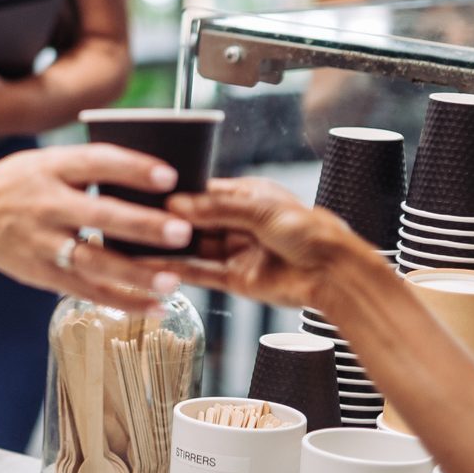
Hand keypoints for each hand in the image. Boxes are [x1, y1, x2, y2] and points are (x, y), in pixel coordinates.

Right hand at [0, 143, 192, 312]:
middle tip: (181, 231)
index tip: (169, 176)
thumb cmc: (21, 183)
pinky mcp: (43, 274)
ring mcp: (43, 243)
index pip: (95, 163)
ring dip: (135, 274)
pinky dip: (122, 301)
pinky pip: (86, 290)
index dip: (132, 168)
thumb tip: (155, 174)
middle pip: (98, 215)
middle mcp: (46, 205)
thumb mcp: (48, 161)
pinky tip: (155, 306)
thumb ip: (90, 166)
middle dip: (141, 225)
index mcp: (50, 168)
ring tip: (173, 280)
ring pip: (94, 261)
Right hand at [160, 177, 371, 307]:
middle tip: (140, 217)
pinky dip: (180, 270)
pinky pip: (203, 274)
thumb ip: (217, 209)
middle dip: (172, 220)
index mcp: (250, 197)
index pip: (207, 193)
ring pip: (197, 248)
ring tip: (140, 241)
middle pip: (198, 221)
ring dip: (172, 246)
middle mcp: (242, 224)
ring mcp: (239, 252)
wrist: (334, 274)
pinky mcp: (237, 280)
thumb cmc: (312, 233)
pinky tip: (157, 266)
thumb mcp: (260, 210)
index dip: (181, 194)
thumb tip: (178, 205)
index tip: (153, 193)